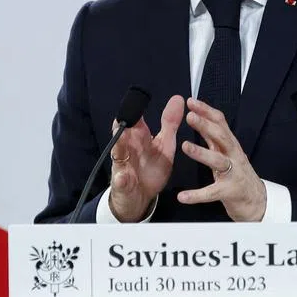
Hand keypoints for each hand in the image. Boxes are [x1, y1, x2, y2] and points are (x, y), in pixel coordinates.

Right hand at [108, 95, 183, 221]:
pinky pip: (120, 180)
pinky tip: (123, 176)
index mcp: (138, 138)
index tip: (138, 98)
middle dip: (121, 126)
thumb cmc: (150, 168)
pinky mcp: (122, 184)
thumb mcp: (164, 146)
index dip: (134, 110)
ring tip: (120, 139)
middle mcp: (127, 148)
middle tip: (124, 118)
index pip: (133, 120)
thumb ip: (169, 124)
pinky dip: (121, 178)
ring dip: (118, 146)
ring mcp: (123, 165)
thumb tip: (178, 98)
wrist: (140, 197)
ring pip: (117, 153)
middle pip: (121, 134)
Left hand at [177, 97, 266, 221]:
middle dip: (205, 126)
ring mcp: (233, 173)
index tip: (191, 101)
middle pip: (221, 137)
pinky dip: (197, 195)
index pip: (220, 123)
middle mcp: (233, 156)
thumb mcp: (226, 152)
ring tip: (185, 146)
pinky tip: (183, 196)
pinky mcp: (230, 192)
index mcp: (230, 145)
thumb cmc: (238, 174)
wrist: (257, 201)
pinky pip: (212, 193)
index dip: (206, 111)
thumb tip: (200, 117)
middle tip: (190, 116)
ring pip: (218, 161)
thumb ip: (214, 137)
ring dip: (201, 153)